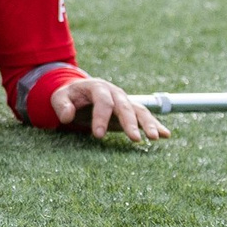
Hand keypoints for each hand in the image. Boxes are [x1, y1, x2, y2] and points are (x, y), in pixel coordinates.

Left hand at [50, 76, 171, 143]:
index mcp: (97, 87)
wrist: (80, 92)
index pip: (102, 101)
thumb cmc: (69, 96)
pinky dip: (156, 124)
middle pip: (124, 106)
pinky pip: (145, 116)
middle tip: (135, 139)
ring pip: (139, 111)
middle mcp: (114, 92)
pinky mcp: (130, 110)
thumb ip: (61, 105)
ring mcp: (124, 101)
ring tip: (156, 138)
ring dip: (148, 124)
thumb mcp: (59, 97)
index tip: (98, 135)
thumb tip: (67, 117)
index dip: (101, 117)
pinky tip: (166, 134)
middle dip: (130, 122)